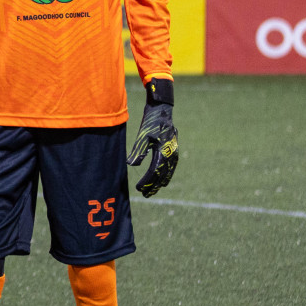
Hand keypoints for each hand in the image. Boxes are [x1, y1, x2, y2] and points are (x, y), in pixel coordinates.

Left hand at [127, 78, 177, 196]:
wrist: (162, 110)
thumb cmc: (150, 122)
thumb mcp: (142, 136)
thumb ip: (137, 151)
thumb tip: (132, 165)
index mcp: (163, 151)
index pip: (154, 171)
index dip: (147, 181)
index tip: (138, 189)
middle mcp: (171, 153)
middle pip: (163, 175)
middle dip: (154, 186)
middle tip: (145, 195)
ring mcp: (173, 152)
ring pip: (168, 172)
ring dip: (160, 182)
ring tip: (152, 191)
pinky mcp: (173, 149)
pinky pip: (170, 166)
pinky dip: (165, 175)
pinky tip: (161, 180)